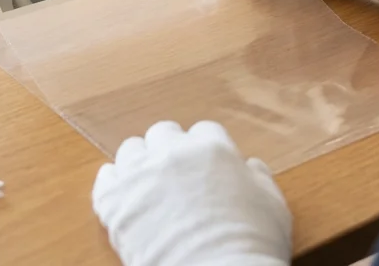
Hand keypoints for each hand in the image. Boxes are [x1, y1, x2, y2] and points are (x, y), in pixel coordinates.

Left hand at [93, 121, 291, 265]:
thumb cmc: (251, 246)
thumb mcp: (274, 206)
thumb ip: (260, 180)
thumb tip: (251, 168)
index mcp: (211, 149)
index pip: (204, 131)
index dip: (206, 150)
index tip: (207, 167)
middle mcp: (172, 154)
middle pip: (163, 134)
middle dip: (171, 150)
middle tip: (177, 175)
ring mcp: (139, 177)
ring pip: (131, 151)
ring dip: (141, 164)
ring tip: (149, 186)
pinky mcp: (114, 204)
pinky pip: (105, 179)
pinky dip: (114, 185)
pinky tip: (125, 196)